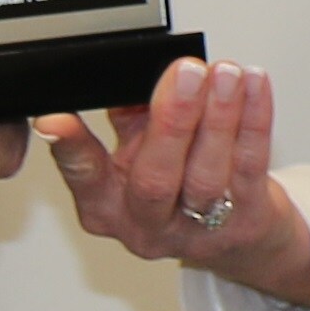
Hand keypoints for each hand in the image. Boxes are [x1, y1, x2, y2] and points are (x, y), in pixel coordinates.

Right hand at [39, 59, 309, 308]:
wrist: (239, 238)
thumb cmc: (179, 186)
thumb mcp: (137, 152)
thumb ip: (129, 115)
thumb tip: (128, 72)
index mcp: (108, 206)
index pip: (84, 176)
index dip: (69, 149)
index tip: (56, 120)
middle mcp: (149, 224)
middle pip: (155, 179)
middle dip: (172, 120)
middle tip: (184, 73)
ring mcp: (199, 229)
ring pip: (206, 174)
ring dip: (218, 116)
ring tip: (224, 74)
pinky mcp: (247, 220)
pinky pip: (250, 165)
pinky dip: (253, 120)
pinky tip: (253, 86)